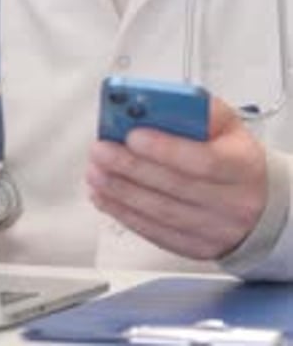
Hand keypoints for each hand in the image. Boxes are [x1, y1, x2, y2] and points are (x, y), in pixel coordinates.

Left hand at [86, 97, 266, 258]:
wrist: (257, 203)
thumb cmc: (233, 156)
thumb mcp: (227, 124)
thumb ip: (196, 109)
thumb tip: (155, 104)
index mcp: (242, 165)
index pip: (204, 160)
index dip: (165, 149)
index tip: (132, 135)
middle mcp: (232, 202)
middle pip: (175, 188)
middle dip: (130, 167)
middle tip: (101, 150)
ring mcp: (214, 230)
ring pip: (160, 212)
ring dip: (120, 191)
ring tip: (95, 171)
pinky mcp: (194, 248)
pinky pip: (154, 232)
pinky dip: (124, 213)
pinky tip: (104, 196)